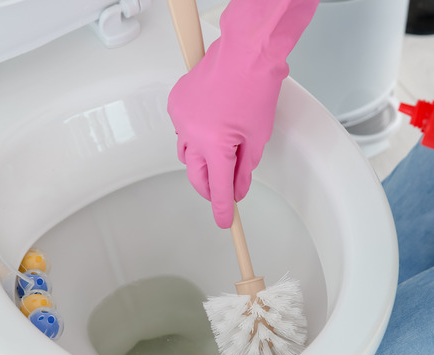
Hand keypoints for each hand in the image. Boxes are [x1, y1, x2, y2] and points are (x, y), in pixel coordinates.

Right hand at [167, 0, 317, 227]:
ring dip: (200, 161)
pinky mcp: (177, 102)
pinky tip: (211, 125)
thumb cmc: (255, 88)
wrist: (245, 53)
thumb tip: (238, 187)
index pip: (218, 189)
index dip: (223, 209)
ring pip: (186, 153)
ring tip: (219, 155)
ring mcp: (181, 117)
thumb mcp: (257, 137)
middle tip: (224, 193)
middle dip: (209, 188)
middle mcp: (191, 134)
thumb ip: (245, 168)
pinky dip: (194, 134)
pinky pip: (182, 129)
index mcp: (214, 146)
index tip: (225, 222)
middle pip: (195, 175)